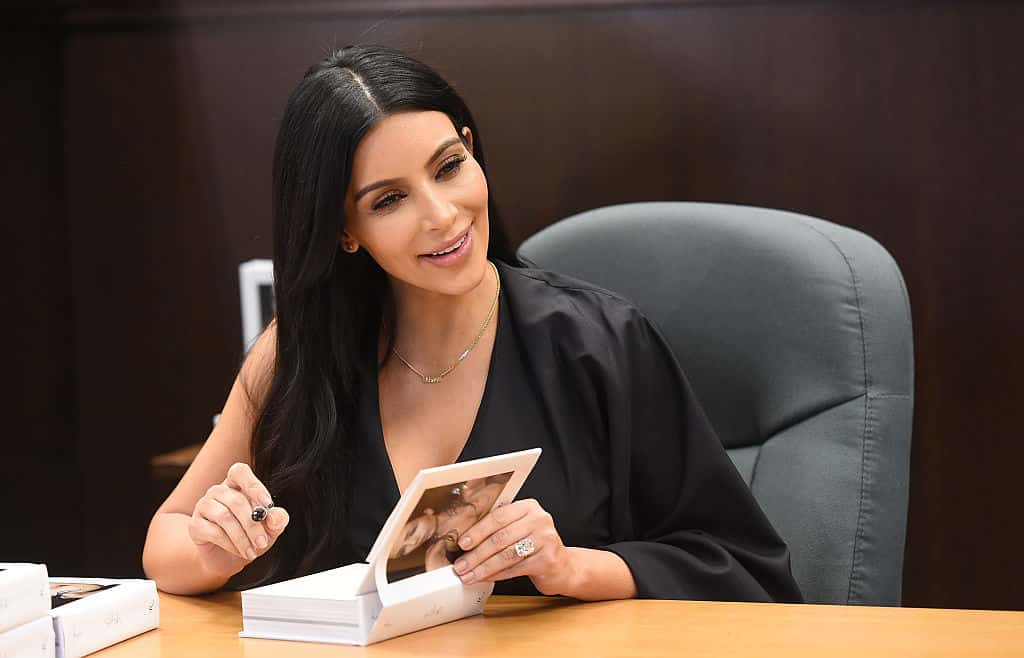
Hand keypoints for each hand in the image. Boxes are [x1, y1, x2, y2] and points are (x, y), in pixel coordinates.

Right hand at [187, 462, 289, 578]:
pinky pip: (213, 532)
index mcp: (236, 484)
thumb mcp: (270, 528)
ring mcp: (204, 506)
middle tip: (263, 542)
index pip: (240, 472)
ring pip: (224, 516)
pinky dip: (230, 544)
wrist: (228, 559)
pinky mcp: (195, 525)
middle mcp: (218, 491)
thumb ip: (277, 519)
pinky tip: (239, 552)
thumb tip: (276, 516)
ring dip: (242, 537)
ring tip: (252, 552)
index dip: (254, 485)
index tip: (268, 504)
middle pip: (236, 500)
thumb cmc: (251, 535)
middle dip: (252, 525)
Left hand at [451, 499, 574, 595]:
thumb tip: (466, 541)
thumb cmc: (535, 546)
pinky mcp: (547, 560)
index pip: (498, 516)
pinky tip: (484, 578)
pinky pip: (514, 568)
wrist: (563, 566)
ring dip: (483, 567)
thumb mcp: (520, 529)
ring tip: (469, 575)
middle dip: (477, 554)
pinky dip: (496, 575)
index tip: (462, 543)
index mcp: (528, 507)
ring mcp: (545, 539)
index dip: (478, 531)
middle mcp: (539, 519)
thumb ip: (499, 529)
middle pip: (500, 537)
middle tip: (461, 565)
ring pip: (506, 555)